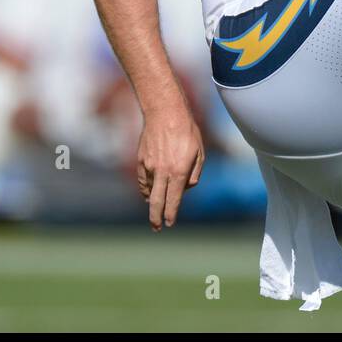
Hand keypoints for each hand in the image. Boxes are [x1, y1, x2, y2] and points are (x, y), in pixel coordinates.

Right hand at [136, 98, 204, 230]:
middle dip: (156, 218)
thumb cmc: (187, 132)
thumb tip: (185, 189)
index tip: (169, 224)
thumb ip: (194, 174)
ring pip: (148, 191)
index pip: (173, 200)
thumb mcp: (199, 153)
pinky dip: (146, 188)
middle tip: (156, 228)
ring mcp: (149, 166)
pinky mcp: (141, 160)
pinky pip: (143, 180)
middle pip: (156, 201)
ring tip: (155, 210)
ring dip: (152, 201)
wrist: (165, 113)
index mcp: (179, 171)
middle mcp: (162, 172)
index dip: (171, 214)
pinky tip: (148, 192)